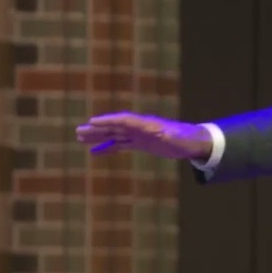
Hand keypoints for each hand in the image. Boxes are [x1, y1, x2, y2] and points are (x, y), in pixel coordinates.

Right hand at [75, 112, 212, 160]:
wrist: (192, 142)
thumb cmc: (186, 140)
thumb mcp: (179, 140)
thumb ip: (170, 137)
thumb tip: (164, 135)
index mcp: (147, 125)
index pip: (124, 120)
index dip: (109, 121)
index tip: (92, 122)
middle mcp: (140, 128)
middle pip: (115, 126)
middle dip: (98, 129)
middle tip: (78, 131)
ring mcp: (139, 135)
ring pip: (115, 134)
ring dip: (99, 136)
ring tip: (81, 138)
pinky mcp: (140, 143)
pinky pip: (120, 144)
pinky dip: (108, 147)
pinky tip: (95, 151)